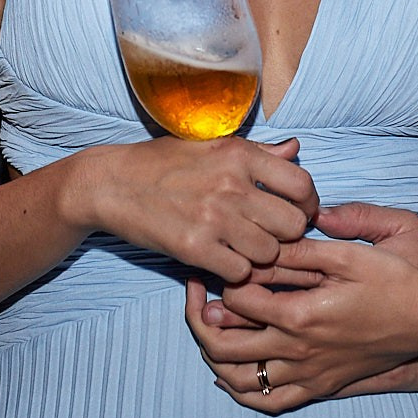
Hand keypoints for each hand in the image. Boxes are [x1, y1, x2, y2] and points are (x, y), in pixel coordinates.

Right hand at [80, 136, 317, 284]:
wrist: (110, 184)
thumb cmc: (161, 163)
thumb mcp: (210, 145)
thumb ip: (258, 151)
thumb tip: (296, 149)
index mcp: (239, 154)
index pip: (303, 185)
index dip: (307, 205)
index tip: (297, 213)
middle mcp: (231, 183)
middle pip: (293, 225)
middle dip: (284, 234)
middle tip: (266, 235)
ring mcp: (213, 217)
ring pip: (269, 253)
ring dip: (259, 256)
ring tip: (239, 247)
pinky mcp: (194, 247)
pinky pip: (240, 272)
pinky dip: (234, 271)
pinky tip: (220, 258)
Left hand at [184, 202, 417, 411]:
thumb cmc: (397, 279)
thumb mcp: (349, 252)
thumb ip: (301, 248)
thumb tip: (262, 240)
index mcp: (302, 315)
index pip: (235, 299)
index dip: (221, 275)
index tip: (220, 257)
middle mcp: (300, 351)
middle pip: (224, 346)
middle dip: (199, 319)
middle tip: (196, 293)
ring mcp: (311, 374)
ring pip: (240, 381)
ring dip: (214, 357)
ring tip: (209, 328)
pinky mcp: (324, 386)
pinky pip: (271, 402)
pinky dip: (244, 392)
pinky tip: (234, 372)